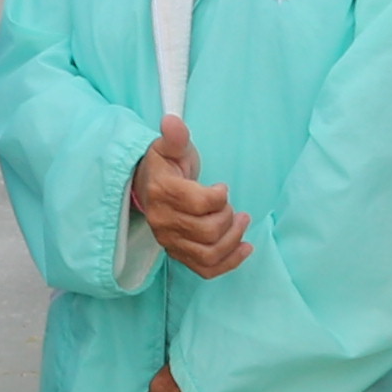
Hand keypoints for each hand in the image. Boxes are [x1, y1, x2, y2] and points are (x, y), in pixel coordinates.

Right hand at [130, 115, 251, 276]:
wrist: (145, 187)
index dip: (220, 196)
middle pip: (208, 231)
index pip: (201, 203)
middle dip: (229, 218)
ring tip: (242, 222)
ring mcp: (169, 240)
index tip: (221, 187)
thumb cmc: (165, 166)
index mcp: (162, 192)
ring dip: (233, 240)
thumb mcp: (169, 147)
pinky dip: (229, 263)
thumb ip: (175, 137)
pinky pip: (206, 269)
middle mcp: (163, 221)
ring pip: (209, 253)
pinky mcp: (177, 254)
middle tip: (232, 206)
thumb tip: (172, 122)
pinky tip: (245, 248)